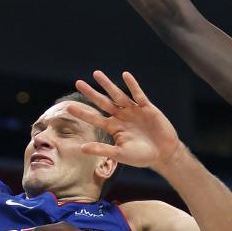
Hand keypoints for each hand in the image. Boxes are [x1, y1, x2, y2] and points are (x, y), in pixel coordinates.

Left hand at [67, 71, 181, 170]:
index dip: (82, 113)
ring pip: (118, 95)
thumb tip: (82, 148)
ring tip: (96, 74)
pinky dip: (132, 85)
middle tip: (78, 83)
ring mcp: (133, 110)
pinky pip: (138, 95)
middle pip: (103, 102)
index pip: (95, 118)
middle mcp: (121, 116)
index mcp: (113, 128)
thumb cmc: (141, 156)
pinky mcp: (147, 108)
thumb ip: (102, 149)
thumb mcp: (120, 154)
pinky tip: (125, 75)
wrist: (163, 153)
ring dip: (108, 85)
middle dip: (91, 93)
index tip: (68, 107)